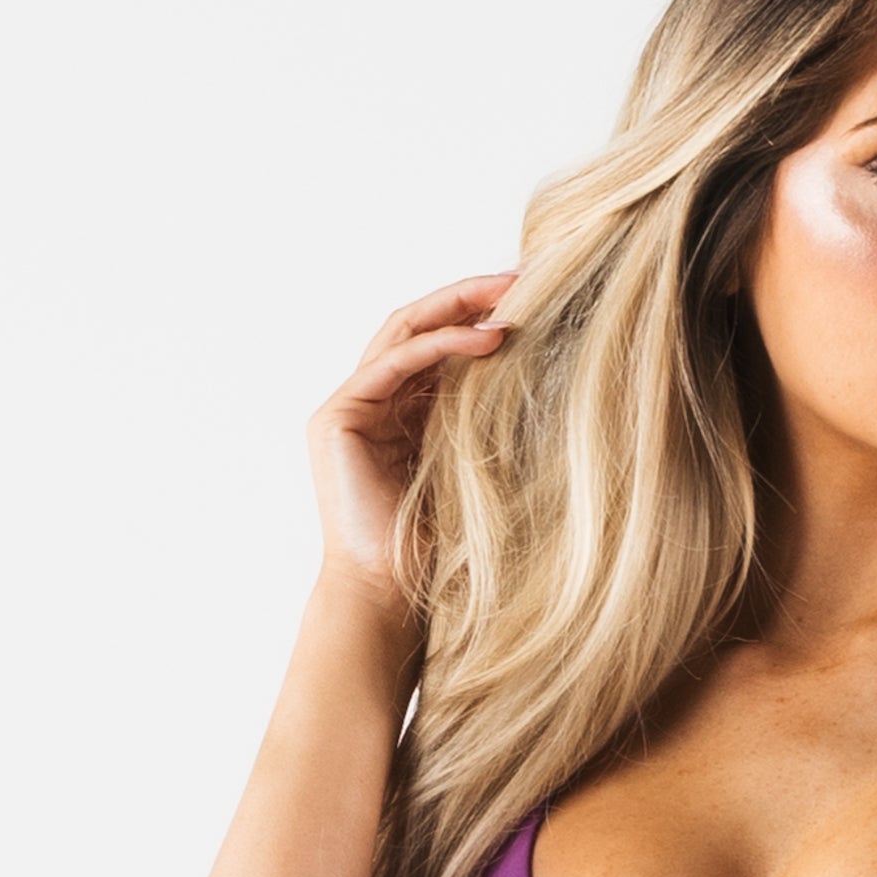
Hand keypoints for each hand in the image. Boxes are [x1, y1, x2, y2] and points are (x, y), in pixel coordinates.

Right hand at [309, 273, 518, 605]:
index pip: (437, 346)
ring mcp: (349, 407)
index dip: (478, 317)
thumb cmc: (431, 552)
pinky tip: (486, 341)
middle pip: (418, 326)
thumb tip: (538, 376)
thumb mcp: (470, 469)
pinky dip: (440, 345)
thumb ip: (480, 422)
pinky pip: (393, 363)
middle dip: (468, 297)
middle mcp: (369, 403)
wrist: (387, 597)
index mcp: (399, 415)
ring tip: (509, 297)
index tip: (532, 299)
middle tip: (522, 278)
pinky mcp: (338, 417)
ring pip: (404, 332)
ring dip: (457, 309)